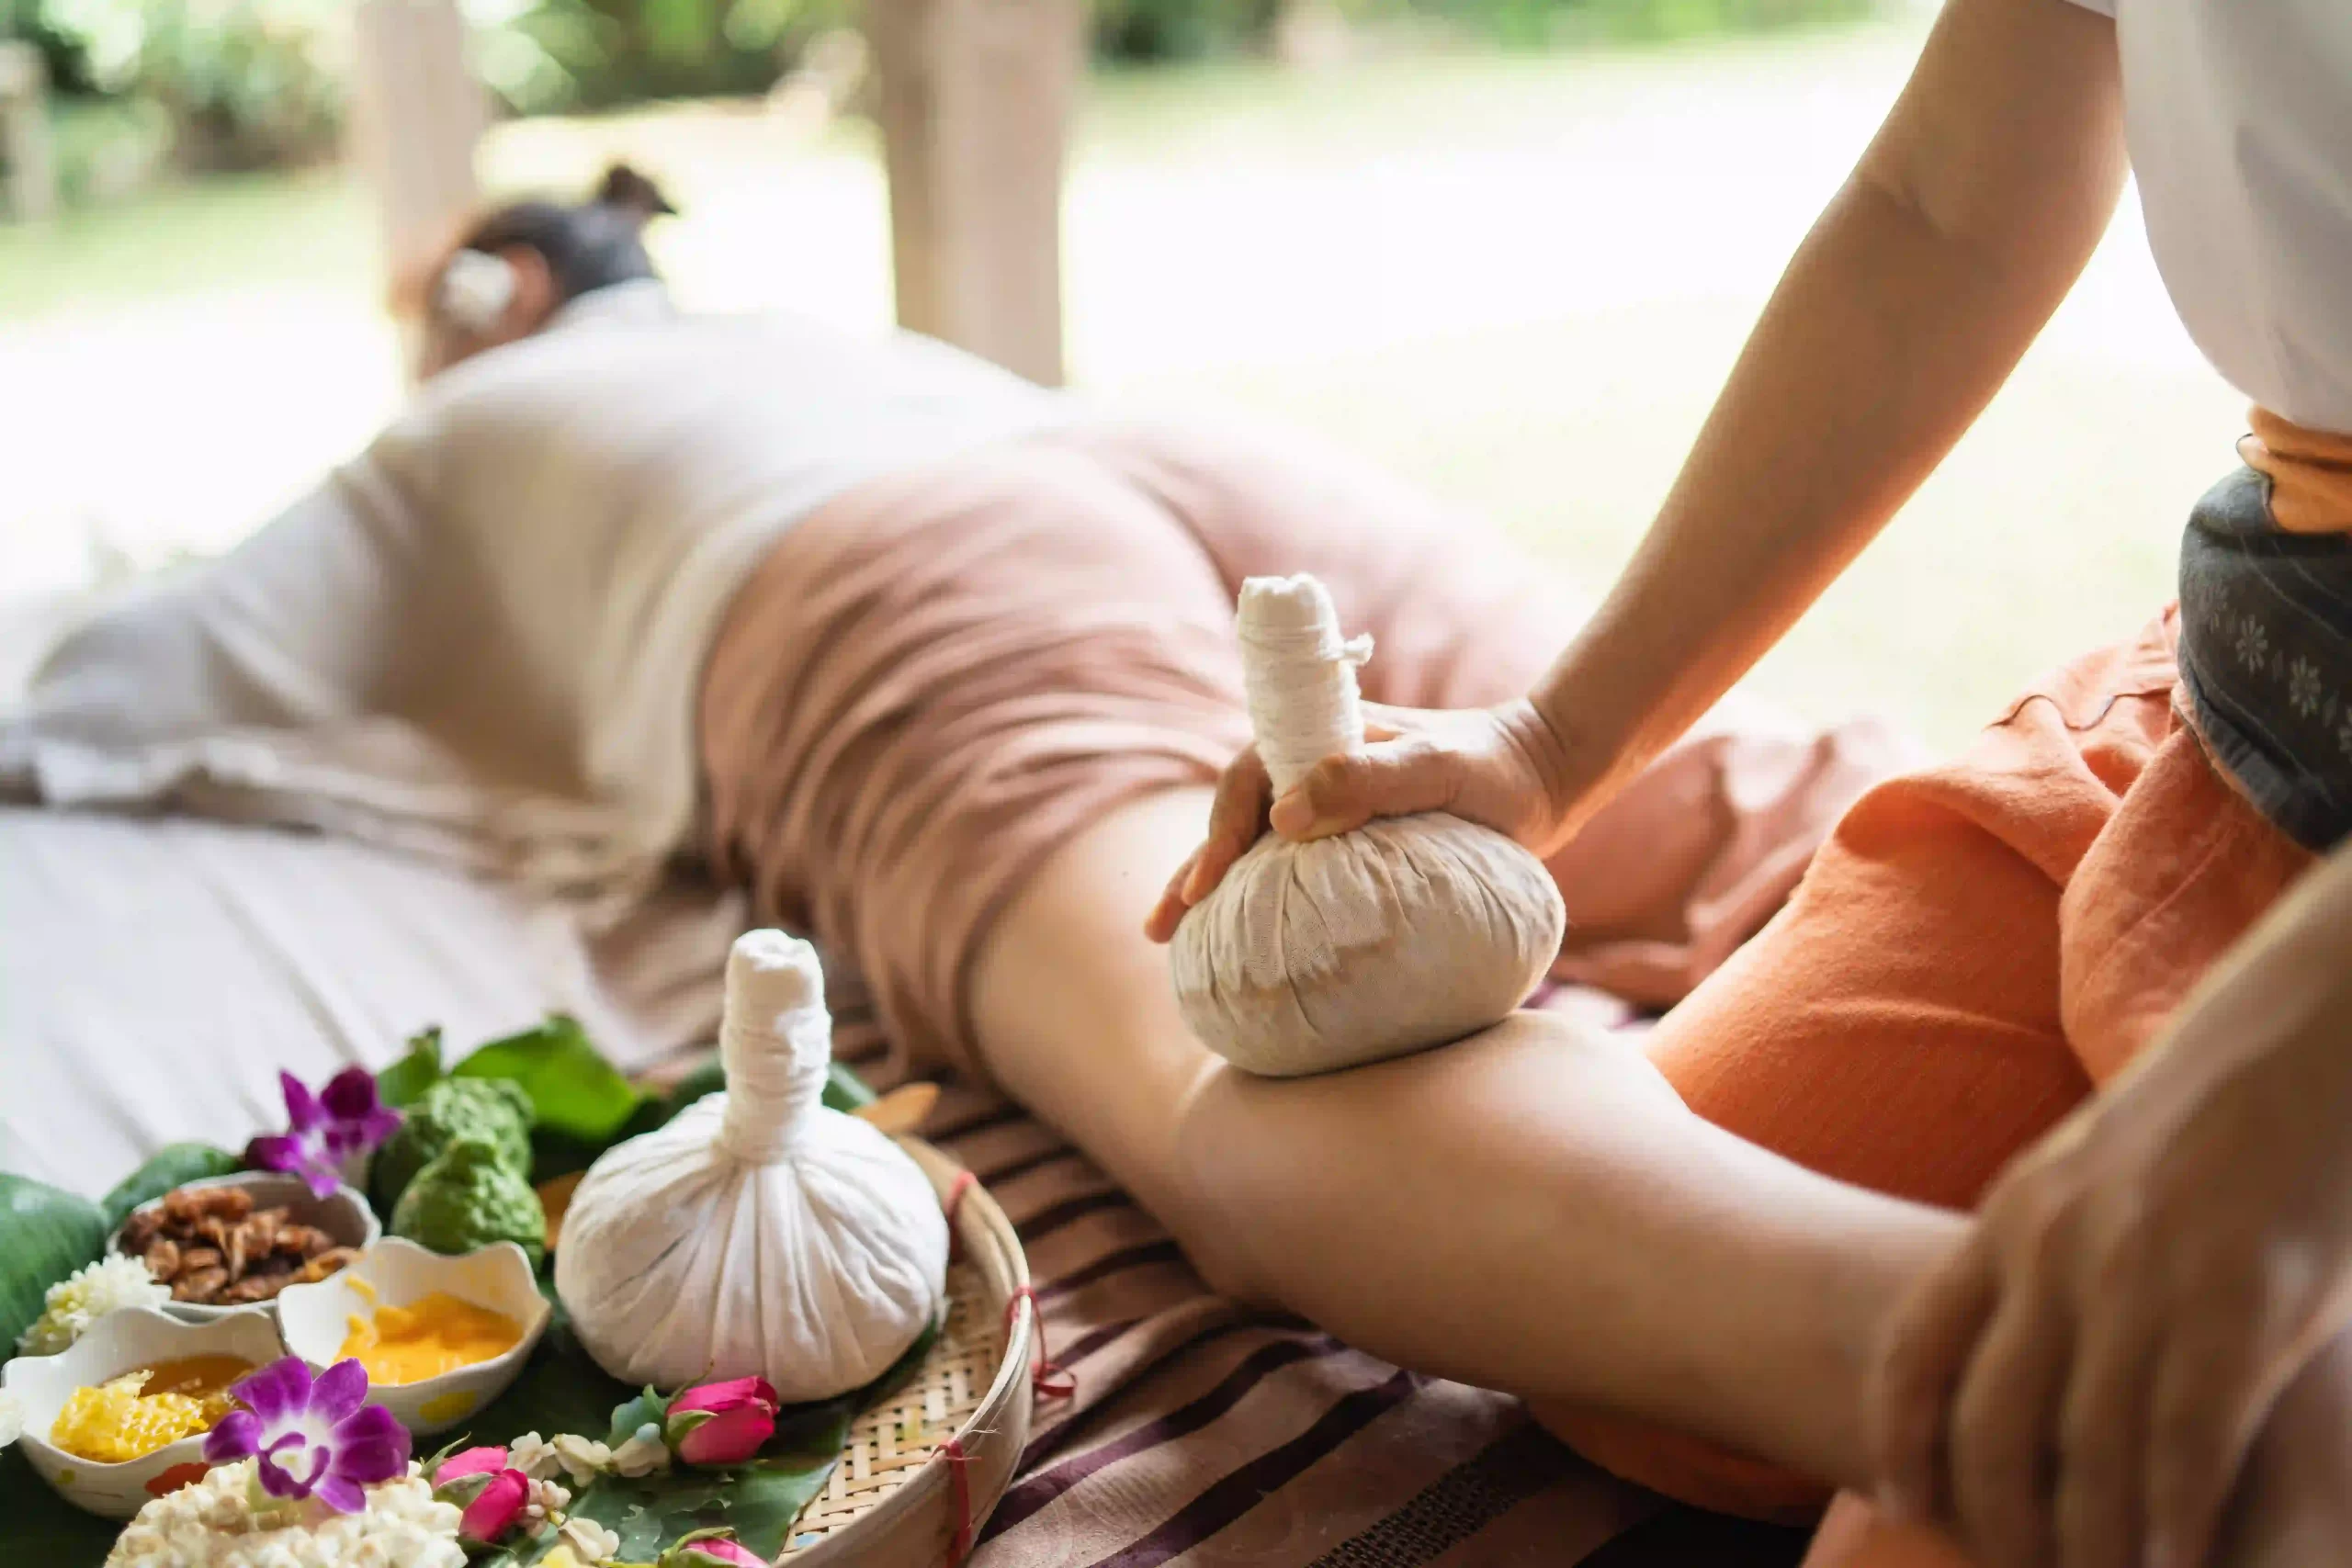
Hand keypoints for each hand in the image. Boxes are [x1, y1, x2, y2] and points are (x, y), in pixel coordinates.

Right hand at [1142, 696, 1574, 942]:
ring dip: (1213, 888)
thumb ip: (1369, 777)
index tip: (1206, 886)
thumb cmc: (1492, 768)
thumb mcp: (1437, 767)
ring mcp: (1327, 807)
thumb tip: (1283, 816)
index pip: (1246, 782)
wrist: (1543, 773)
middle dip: (1195, 871)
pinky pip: (1289, 871)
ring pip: (1253, 846)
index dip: (1218, 833)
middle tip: (1161, 927)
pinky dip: (1257, 901)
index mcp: (1317, 739)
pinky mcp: (1349, 842)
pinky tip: (1239, 940)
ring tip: (1173, 940)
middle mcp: (1311, 770)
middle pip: (1234, 818)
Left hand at [1868, 859, 2351, 1567]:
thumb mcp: (2099, 1169)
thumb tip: (2037, 1327)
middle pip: (1991, 1425)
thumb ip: (2057, 1242)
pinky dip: (2177, 1519)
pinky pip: (2185, 1442)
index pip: (1919, 1347)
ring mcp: (2143, 1281)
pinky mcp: (2237, 1305)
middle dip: (2000, 1519)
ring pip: (2087, 1456)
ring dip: (2095, 1544)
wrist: (2315, 1030)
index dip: (1905, 1438)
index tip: (1904, 1502)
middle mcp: (2058, 1254)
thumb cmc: (2219, 1108)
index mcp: (2014, 1217)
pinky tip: (2182, 1565)